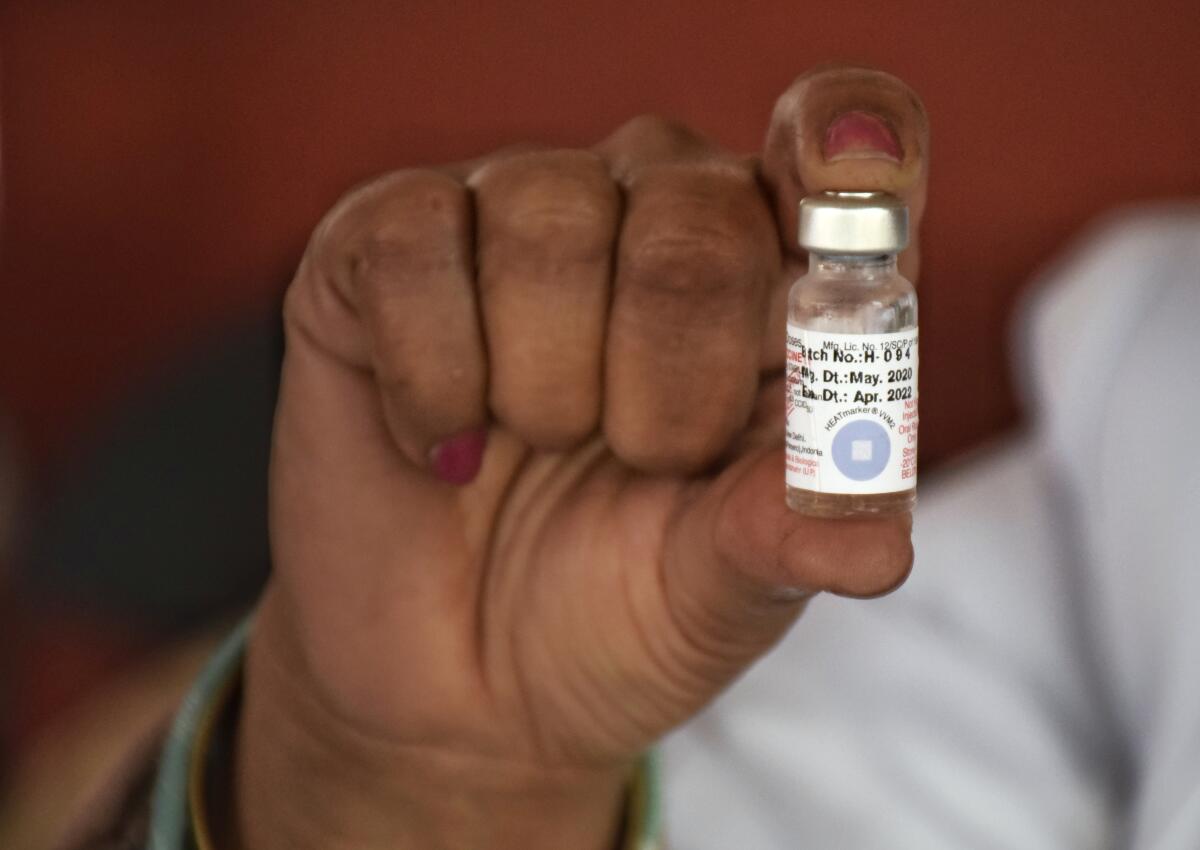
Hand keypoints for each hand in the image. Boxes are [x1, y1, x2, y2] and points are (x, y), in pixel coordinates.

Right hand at [236, 66, 928, 849]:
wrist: (460, 683)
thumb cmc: (619, 611)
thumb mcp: (720, 594)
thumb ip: (788, 537)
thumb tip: (876, 539)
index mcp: (777, 285)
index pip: (845, 145)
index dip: (853, 160)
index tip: (829, 227)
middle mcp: (657, 217)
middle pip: (696, 211)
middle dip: (667, 379)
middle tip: (638, 461)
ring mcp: (520, 216)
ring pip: (548, 218)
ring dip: (544, 386)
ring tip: (536, 445)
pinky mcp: (390, 241)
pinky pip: (414, 245)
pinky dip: (432, 376)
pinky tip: (443, 438)